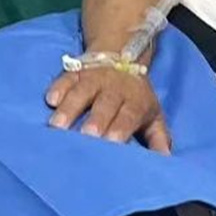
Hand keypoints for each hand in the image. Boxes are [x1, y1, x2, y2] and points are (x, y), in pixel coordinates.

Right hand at [45, 66, 171, 153]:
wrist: (123, 55)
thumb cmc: (136, 97)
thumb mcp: (153, 115)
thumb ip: (158, 138)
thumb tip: (165, 160)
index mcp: (135, 101)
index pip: (129, 115)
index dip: (121, 127)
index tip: (112, 142)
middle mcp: (114, 89)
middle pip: (105, 104)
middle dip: (96, 119)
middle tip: (86, 136)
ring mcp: (93, 79)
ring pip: (82, 92)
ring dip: (70, 107)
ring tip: (58, 125)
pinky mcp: (76, 72)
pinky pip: (66, 78)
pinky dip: (58, 87)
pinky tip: (50, 100)